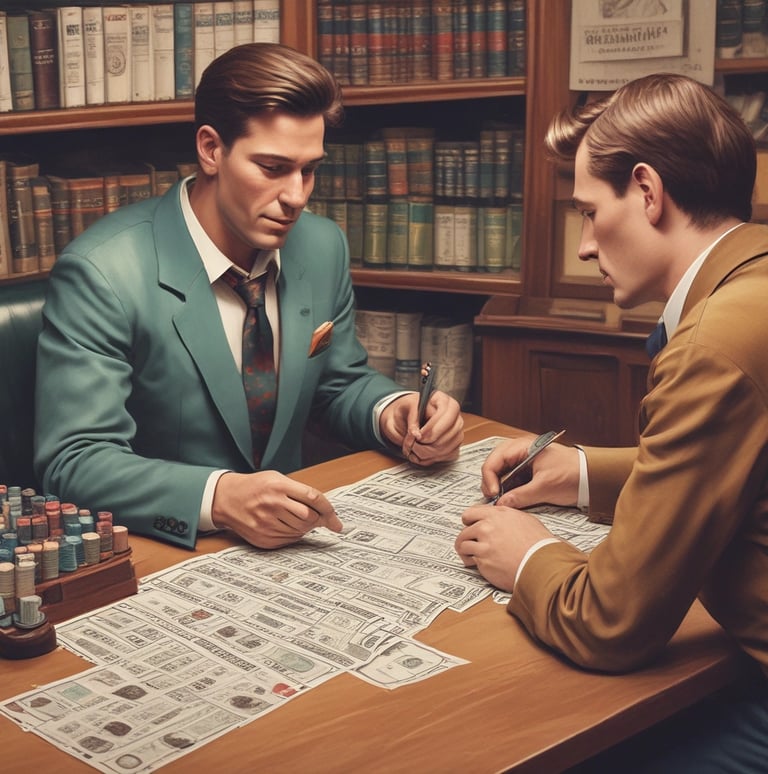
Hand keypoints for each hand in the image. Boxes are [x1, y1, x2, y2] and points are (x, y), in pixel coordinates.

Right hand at [211, 470, 342, 548]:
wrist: (226, 499)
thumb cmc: (255, 487)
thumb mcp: (276, 479)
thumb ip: (299, 491)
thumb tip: (324, 511)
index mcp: (279, 486)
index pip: (313, 498)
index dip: (328, 510)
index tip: (337, 521)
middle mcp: (273, 504)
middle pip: (309, 517)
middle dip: (318, 520)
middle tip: (318, 520)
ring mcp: (267, 523)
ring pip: (301, 531)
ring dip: (306, 528)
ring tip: (297, 520)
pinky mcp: (263, 538)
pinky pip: (289, 540)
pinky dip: (294, 535)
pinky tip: (286, 526)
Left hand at [380, 391, 463, 464]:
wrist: (404, 418)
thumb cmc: (407, 410)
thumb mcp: (405, 407)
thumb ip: (411, 418)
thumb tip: (416, 433)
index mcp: (442, 400)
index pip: (447, 414)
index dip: (433, 428)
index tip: (419, 436)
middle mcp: (453, 415)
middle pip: (452, 432)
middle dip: (431, 443)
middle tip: (415, 444)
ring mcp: (456, 430)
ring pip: (450, 446)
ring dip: (429, 452)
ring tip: (414, 449)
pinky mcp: (454, 444)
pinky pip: (448, 455)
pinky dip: (432, 458)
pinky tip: (420, 454)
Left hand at [455, 504, 554, 590]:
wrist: (542, 564)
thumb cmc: (539, 544)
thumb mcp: (525, 519)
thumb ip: (507, 515)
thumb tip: (500, 517)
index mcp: (497, 515)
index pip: (470, 513)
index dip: (469, 520)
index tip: (469, 525)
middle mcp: (487, 528)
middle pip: (464, 530)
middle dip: (466, 537)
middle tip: (470, 543)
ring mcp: (484, 545)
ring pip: (462, 544)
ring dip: (465, 551)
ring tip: (470, 555)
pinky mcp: (483, 562)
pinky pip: (470, 560)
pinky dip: (473, 563)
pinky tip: (480, 564)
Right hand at [481, 435, 580, 508]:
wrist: (593, 477)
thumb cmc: (573, 474)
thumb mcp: (545, 487)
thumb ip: (521, 496)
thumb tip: (501, 504)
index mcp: (524, 447)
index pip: (495, 459)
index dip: (489, 477)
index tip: (493, 493)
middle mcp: (520, 451)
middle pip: (494, 464)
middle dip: (490, 481)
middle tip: (493, 497)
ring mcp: (523, 460)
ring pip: (501, 472)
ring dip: (498, 485)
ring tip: (499, 499)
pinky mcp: (528, 471)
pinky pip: (510, 478)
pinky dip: (506, 488)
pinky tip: (508, 498)